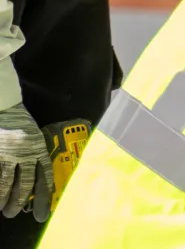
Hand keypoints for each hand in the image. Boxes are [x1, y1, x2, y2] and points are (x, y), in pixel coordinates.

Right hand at [0, 104, 52, 221]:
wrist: (5, 107)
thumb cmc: (20, 123)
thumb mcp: (33, 137)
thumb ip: (35, 154)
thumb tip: (36, 180)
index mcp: (39, 149)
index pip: (44, 176)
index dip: (43, 196)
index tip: (41, 213)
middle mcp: (25, 153)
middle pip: (25, 184)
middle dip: (18, 202)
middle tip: (12, 214)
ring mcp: (8, 154)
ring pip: (6, 183)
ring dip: (3, 199)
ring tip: (1, 209)